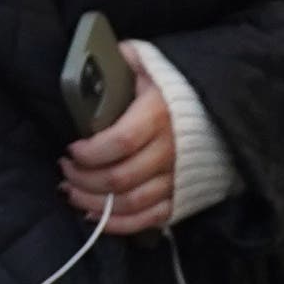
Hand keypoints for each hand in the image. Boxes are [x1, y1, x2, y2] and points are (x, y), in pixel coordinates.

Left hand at [62, 66, 179, 235]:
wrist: (219, 105)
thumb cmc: (172, 84)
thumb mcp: (146, 63)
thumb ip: (119, 60)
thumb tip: (89, 60)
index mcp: (160, 114)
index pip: (119, 142)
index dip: (89, 152)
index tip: (70, 149)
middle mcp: (172, 150)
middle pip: (120, 178)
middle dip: (83, 179)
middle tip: (65, 170)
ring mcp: (179, 177)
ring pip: (131, 202)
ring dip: (93, 202)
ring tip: (71, 192)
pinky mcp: (184, 196)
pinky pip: (150, 219)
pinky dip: (119, 223)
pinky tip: (94, 214)